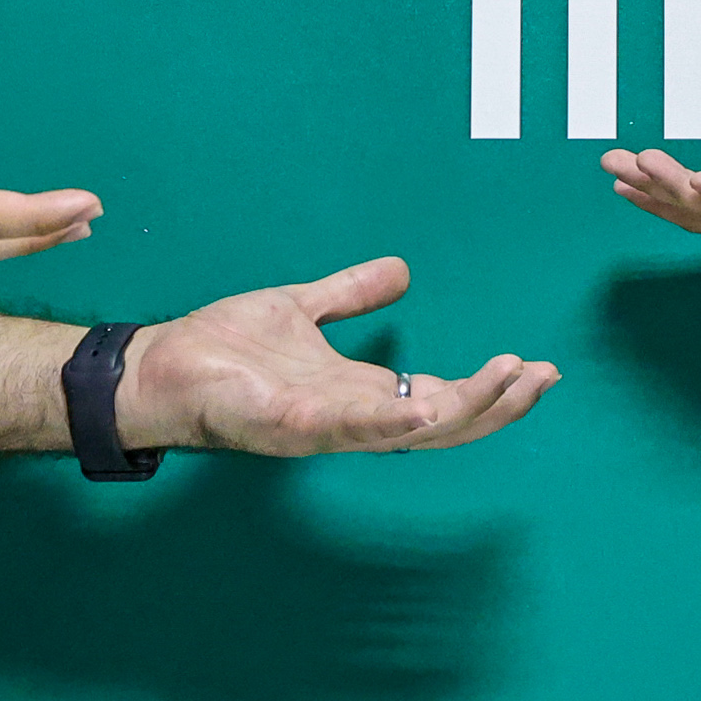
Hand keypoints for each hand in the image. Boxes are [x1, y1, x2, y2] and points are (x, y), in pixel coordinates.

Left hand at [118, 257, 557, 455]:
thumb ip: (349, 294)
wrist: (156, 367)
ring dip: (467, 409)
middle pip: (443, 423)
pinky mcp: (290, 424)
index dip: (489, 388)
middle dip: (498, 405)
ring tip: (512, 379)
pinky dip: (393, 421)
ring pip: (412, 431)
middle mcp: (349, 418)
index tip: (537, 368)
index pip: (439, 396)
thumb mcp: (299, 308)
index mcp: (356, 392)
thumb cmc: (219, 349)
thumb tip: (402, 270)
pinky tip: (429, 406)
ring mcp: (324, 426)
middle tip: (545, 378)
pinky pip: (351, 428)